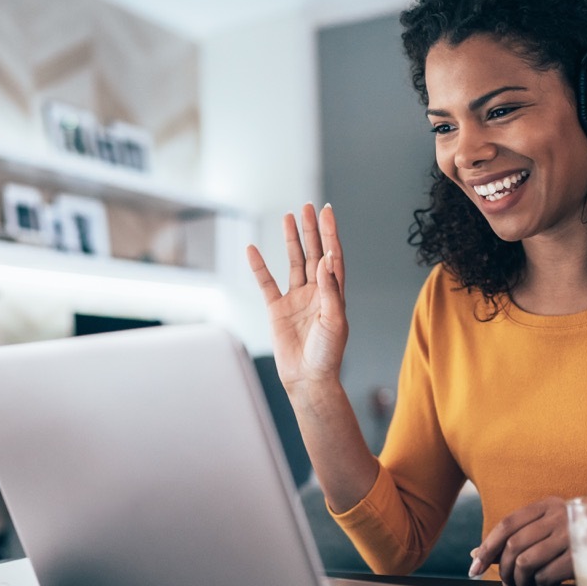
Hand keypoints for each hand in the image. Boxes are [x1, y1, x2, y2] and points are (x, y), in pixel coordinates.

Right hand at [245, 203, 347, 392]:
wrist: (308, 379)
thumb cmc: (327, 354)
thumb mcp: (334, 320)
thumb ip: (329, 289)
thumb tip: (325, 258)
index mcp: (334, 293)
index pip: (333, 256)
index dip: (331, 233)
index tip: (327, 212)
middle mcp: (316, 292)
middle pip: (313, 253)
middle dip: (311, 230)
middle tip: (307, 207)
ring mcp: (296, 299)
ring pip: (293, 262)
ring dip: (291, 240)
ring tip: (288, 217)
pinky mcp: (277, 310)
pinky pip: (266, 283)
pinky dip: (259, 266)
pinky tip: (252, 249)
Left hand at [469, 497, 572, 585]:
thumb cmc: (576, 536)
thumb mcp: (548, 528)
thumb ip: (516, 538)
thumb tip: (477, 554)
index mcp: (547, 506)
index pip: (507, 525)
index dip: (487, 548)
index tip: (475, 567)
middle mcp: (559, 516)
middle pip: (513, 545)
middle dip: (504, 570)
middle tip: (507, 584)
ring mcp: (571, 536)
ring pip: (525, 562)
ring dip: (520, 580)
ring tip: (525, 585)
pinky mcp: (580, 558)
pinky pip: (545, 576)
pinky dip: (539, 585)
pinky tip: (545, 585)